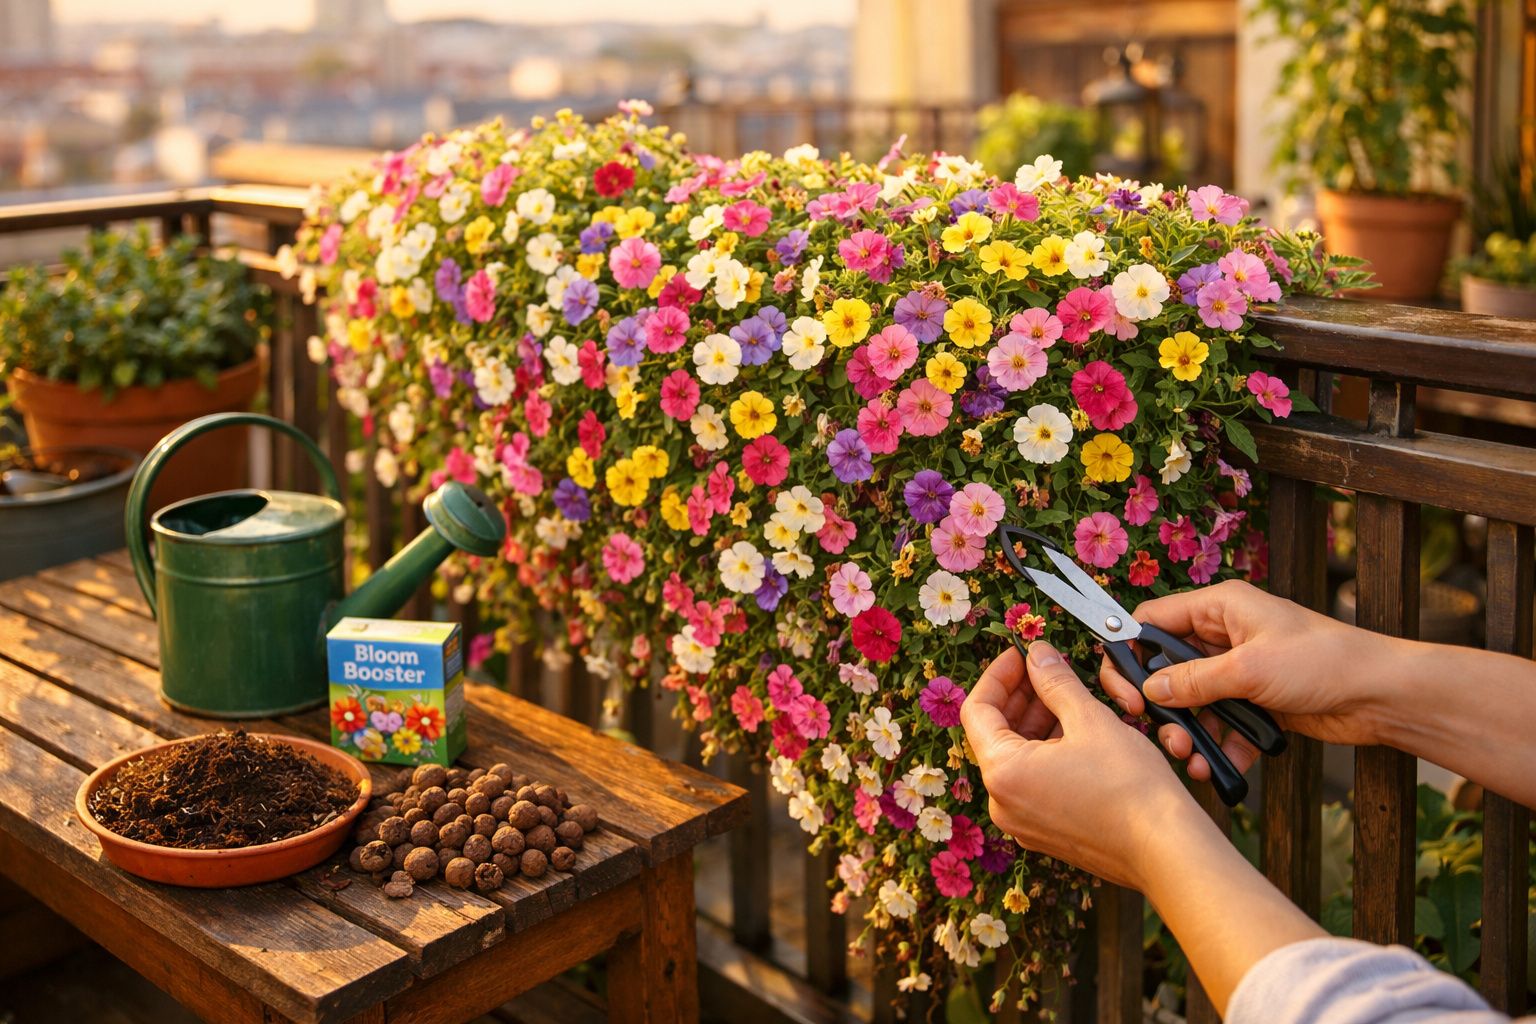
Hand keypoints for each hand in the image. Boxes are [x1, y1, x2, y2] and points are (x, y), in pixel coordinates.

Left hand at [962, 641, 1198, 889]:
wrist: (1167, 850)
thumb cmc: (1131, 788)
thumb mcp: (1090, 719)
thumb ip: (1055, 682)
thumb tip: (1038, 654)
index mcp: (1002, 773)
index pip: (977, 710)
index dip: (998, 675)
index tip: (1021, 654)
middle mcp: (1003, 803)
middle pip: (994, 734)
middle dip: (1020, 697)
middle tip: (1046, 670)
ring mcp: (1023, 822)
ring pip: (1017, 758)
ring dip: (1036, 723)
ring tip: (1066, 696)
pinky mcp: (1047, 833)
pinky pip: (1033, 783)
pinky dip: (1047, 753)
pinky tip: (1076, 732)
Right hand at [1099, 579, 1399, 781]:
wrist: (1382, 695)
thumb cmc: (1323, 661)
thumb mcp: (1249, 669)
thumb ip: (1193, 681)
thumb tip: (1147, 691)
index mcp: (1219, 608)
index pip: (1152, 621)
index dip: (1130, 653)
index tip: (1125, 692)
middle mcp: (1224, 635)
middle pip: (1166, 668)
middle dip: (1158, 704)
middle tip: (1153, 731)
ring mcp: (1239, 671)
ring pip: (1192, 703)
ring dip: (1186, 732)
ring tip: (1189, 757)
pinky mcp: (1256, 703)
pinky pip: (1221, 725)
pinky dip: (1217, 747)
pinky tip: (1215, 769)